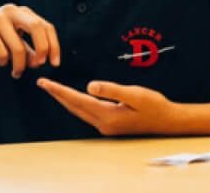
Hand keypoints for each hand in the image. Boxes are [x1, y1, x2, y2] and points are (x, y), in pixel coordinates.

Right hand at [0, 5, 59, 77]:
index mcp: (22, 12)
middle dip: (42, 49)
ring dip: (20, 66)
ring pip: (18, 47)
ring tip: (16, 72)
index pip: (46, 26)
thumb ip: (27, 50)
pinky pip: (2, 53)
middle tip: (38, 66)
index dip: (54, 45)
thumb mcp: (12, 42)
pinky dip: (3, 63)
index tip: (55, 63)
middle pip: (37, 27)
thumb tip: (39, 63)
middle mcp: (12, 11)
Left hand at [37, 77, 177, 135]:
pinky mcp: (110, 124)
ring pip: (79, 111)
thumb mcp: (134, 94)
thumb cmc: (153, 105)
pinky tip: (73, 98)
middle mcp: (103, 123)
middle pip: (74, 107)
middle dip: (57, 95)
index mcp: (107, 115)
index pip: (77, 100)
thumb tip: (89, 85)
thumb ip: (111, 90)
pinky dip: (76, 103)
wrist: (167, 121)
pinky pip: (87, 112)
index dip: (60, 91)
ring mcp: (106, 126)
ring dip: (65, 100)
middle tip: (42, 83)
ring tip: (53, 89)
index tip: (45, 83)